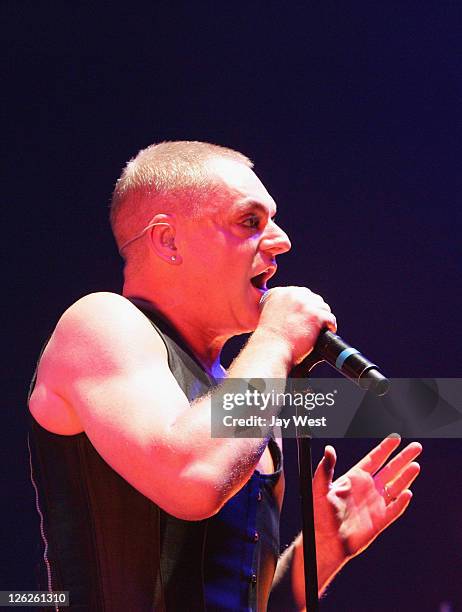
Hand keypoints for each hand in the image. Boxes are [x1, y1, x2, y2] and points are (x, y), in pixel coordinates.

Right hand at [258, 287, 336, 364]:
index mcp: (278, 293)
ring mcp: (305, 304)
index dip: (303, 305)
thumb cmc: (269, 339)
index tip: (305, 314)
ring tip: (322, 326)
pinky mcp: (315, 315)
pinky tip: (329, 330)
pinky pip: (330, 317)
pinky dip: (331, 325)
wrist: (272, 349)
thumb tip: (292, 311)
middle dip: (314, 309)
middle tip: (314, 321)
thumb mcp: (269, 315)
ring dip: (323, 316)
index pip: (298, 293)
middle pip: (311, 297)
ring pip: (323, 307)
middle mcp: (291, 294)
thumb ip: (279, 308)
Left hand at [313, 436, 421, 564]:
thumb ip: (326, 468)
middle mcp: (368, 488)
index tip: (396, 437)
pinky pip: (394, 509)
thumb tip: (329, 449)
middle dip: (403, 458)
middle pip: (390, 470)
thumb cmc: (318, 514)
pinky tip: (407, 492)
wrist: (324, 541)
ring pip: (395, 487)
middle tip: (416, 447)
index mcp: (355, 478)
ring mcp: (375, 504)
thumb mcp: (320, 488)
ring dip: (406, 477)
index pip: (374, 459)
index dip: (385, 448)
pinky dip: (401, 501)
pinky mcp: (380, 520)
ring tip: (415, 465)